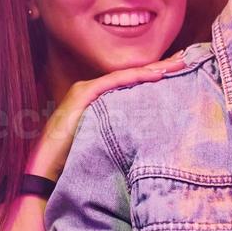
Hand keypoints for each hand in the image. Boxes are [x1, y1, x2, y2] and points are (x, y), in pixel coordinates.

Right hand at [27, 52, 186, 177]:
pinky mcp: (81, 96)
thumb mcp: (103, 142)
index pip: (130, 82)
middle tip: (187, 58)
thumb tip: (148, 135)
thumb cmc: (72, 162)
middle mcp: (90, 89)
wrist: (44, 172)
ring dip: (154, 68)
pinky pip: (114, 83)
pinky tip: (156, 74)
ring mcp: (85, 90)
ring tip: (179, 63)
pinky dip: (136, 77)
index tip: (179, 70)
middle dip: (161, 66)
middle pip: (132, 75)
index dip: (155, 75)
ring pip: (127, 75)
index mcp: (96, 98)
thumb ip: (120, 131)